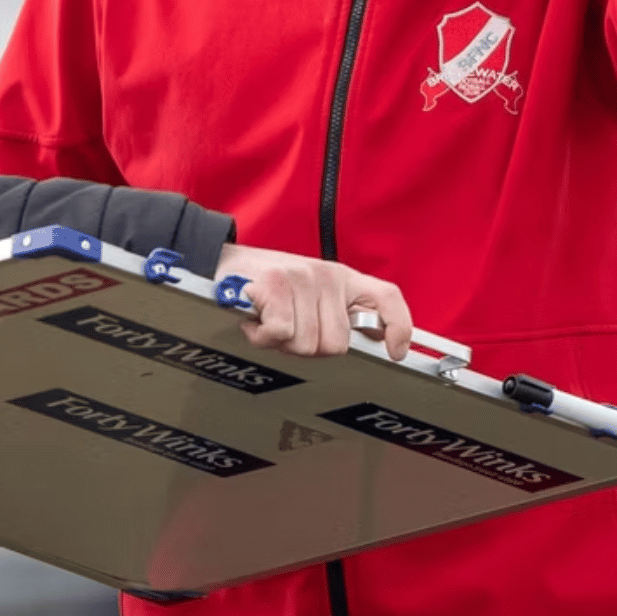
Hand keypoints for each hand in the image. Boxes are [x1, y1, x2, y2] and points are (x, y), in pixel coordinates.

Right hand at [214, 243, 411, 359]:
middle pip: (336, 344)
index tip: (396, 352)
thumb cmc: (262, 284)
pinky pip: (282, 333)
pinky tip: (254, 322)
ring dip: (282, 343)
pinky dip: (264, 337)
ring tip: (268, 322)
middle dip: (307, 348)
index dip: (398, 327)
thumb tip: (369, 341)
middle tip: (286, 330)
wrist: (218, 262)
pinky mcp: (276, 284)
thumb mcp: (308, 293)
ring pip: (307, 344)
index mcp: (341, 277)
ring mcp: (302, 277)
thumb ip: (334, 312)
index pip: (386, 297)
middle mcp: (326, 274)